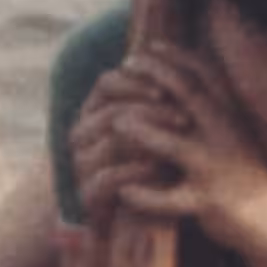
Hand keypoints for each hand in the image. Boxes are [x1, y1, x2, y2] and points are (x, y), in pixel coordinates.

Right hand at [67, 62, 184, 230]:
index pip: (107, 83)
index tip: (168, 89)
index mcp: (97, 110)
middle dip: (148, 112)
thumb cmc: (160, 158)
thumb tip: (170, 52)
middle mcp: (84, 134)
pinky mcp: (88, 196)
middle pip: (109, 112)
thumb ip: (160, 92)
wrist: (146, 214)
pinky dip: (134, 172)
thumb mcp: (162, 122)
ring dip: (145, 140)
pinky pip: (105, 179)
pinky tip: (159, 168)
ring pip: (107, 143)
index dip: (135, 82)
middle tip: (183, 118)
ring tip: (177, 141)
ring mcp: (82, 165)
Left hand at [110, 42, 266, 252]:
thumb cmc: (243, 169)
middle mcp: (226, 134)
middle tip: (125, 67)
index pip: (204, 75)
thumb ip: (212, 107)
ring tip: (115, 123)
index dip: (176, 57)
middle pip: (188, 96)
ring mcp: (216, 167)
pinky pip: (171, 199)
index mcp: (232, 116)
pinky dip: (145, 195)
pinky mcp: (209, 201)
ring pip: (174, 146)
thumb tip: (184, 76)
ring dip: (143, 132)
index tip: (149, 47)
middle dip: (155, 77)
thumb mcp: (234, 131)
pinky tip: (123, 190)